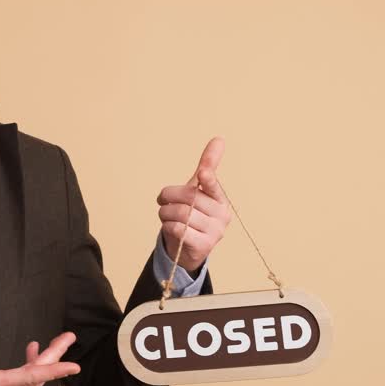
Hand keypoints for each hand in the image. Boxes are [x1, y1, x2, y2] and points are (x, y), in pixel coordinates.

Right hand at [0, 332, 79, 385]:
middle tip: (67, 338)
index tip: (73, 366)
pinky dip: (29, 371)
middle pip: (35, 379)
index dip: (53, 370)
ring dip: (42, 365)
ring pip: (29, 384)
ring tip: (51, 344)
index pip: (29, 378)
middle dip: (53, 359)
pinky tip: (28, 357)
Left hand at [156, 136, 230, 271]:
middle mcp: (222, 215)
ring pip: (181, 214)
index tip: (202, 172)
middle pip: (189, 198)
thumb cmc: (193, 213)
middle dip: (169, 196)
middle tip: (163, 200)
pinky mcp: (204, 246)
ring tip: (167, 215)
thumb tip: (219, 139)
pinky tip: (171, 227)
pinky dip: (168, 226)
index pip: (214, 186)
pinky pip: (179, 229)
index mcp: (221, 199)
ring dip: (165, 213)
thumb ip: (207, 167)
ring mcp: (215, 232)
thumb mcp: (198, 190)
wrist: (188, 247)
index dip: (207, 179)